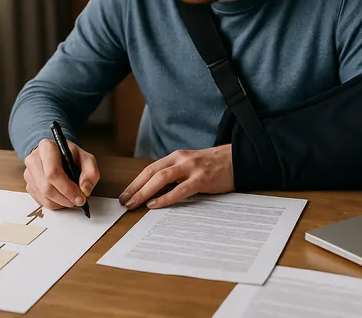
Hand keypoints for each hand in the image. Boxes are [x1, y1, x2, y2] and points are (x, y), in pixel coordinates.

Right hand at [24, 139, 99, 209]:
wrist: (57, 154)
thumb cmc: (71, 156)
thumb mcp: (86, 158)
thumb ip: (91, 172)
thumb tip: (85, 190)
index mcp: (47, 148)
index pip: (53, 172)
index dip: (67, 188)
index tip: (80, 197)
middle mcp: (34, 159)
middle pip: (47, 187)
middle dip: (65, 198)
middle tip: (78, 201)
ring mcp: (29, 173)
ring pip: (43, 196)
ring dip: (60, 203)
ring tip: (71, 199)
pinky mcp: (28, 184)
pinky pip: (40, 201)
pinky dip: (54, 204)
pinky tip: (63, 198)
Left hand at [119, 144, 233, 209]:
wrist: (237, 160)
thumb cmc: (213, 166)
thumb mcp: (191, 165)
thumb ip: (175, 175)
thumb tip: (155, 192)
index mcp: (176, 156)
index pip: (150, 169)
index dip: (136, 182)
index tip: (125, 194)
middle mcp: (181, 159)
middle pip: (151, 173)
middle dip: (135, 188)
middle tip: (124, 202)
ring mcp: (191, 168)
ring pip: (161, 179)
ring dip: (144, 192)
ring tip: (134, 204)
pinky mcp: (201, 179)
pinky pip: (179, 190)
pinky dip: (165, 198)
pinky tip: (155, 204)